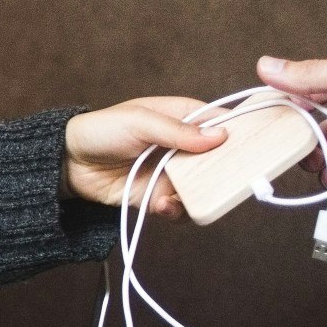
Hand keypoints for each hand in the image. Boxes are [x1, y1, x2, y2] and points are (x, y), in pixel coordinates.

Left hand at [62, 98, 227, 216]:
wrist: (69, 163)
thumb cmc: (102, 130)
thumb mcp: (139, 121)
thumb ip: (177, 130)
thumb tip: (220, 137)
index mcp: (183, 117)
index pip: (222, 124)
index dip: (241, 135)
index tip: (258, 147)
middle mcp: (183, 146)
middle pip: (220, 160)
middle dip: (226, 171)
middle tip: (230, 180)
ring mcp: (172, 173)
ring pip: (203, 187)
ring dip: (199, 194)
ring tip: (182, 194)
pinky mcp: (158, 196)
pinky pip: (179, 208)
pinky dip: (175, 209)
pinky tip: (162, 205)